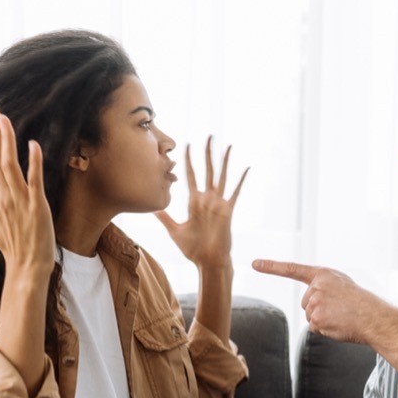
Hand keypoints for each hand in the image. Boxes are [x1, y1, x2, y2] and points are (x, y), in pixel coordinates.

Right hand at [0, 104, 54, 279]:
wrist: (27, 268)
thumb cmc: (12, 249)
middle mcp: (2, 196)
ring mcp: (19, 200)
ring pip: (9, 164)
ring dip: (6, 140)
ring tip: (3, 118)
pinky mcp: (37, 206)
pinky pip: (34, 179)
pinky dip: (33, 161)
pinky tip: (33, 144)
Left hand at [155, 137, 247, 271]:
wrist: (207, 262)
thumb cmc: (193, 249)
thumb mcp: (174, 230)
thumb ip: (164, 217)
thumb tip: (151, 208)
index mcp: (194, 202)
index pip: (191, 175)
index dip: (189, 160)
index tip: (187, 145)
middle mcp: (207, 199)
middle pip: (207, 170)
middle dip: (207, 153)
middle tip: (208, 136)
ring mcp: (218, 204)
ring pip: (221, 176)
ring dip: (224, 161)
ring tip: (227, 145)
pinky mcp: (228, 210)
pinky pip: (235, 192)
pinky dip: (241, 181)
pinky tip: (246, 168)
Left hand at [252, 259, 390, 344]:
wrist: (374, 317)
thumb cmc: (361, 303)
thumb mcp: (341, 285)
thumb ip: (323, 287)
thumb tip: (310, 303)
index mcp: (322, 275)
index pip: (292, 269)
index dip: (272, 267)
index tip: (254, 264)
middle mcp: (316, 286)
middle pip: (306, 303)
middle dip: (319, 309)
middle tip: (340, 309)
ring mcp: (315, 302)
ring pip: (310, 316)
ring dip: (323, 320)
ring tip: (341, 316)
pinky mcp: (316, 319)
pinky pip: (314, 328)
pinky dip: (325, 330)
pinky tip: (338, 325)